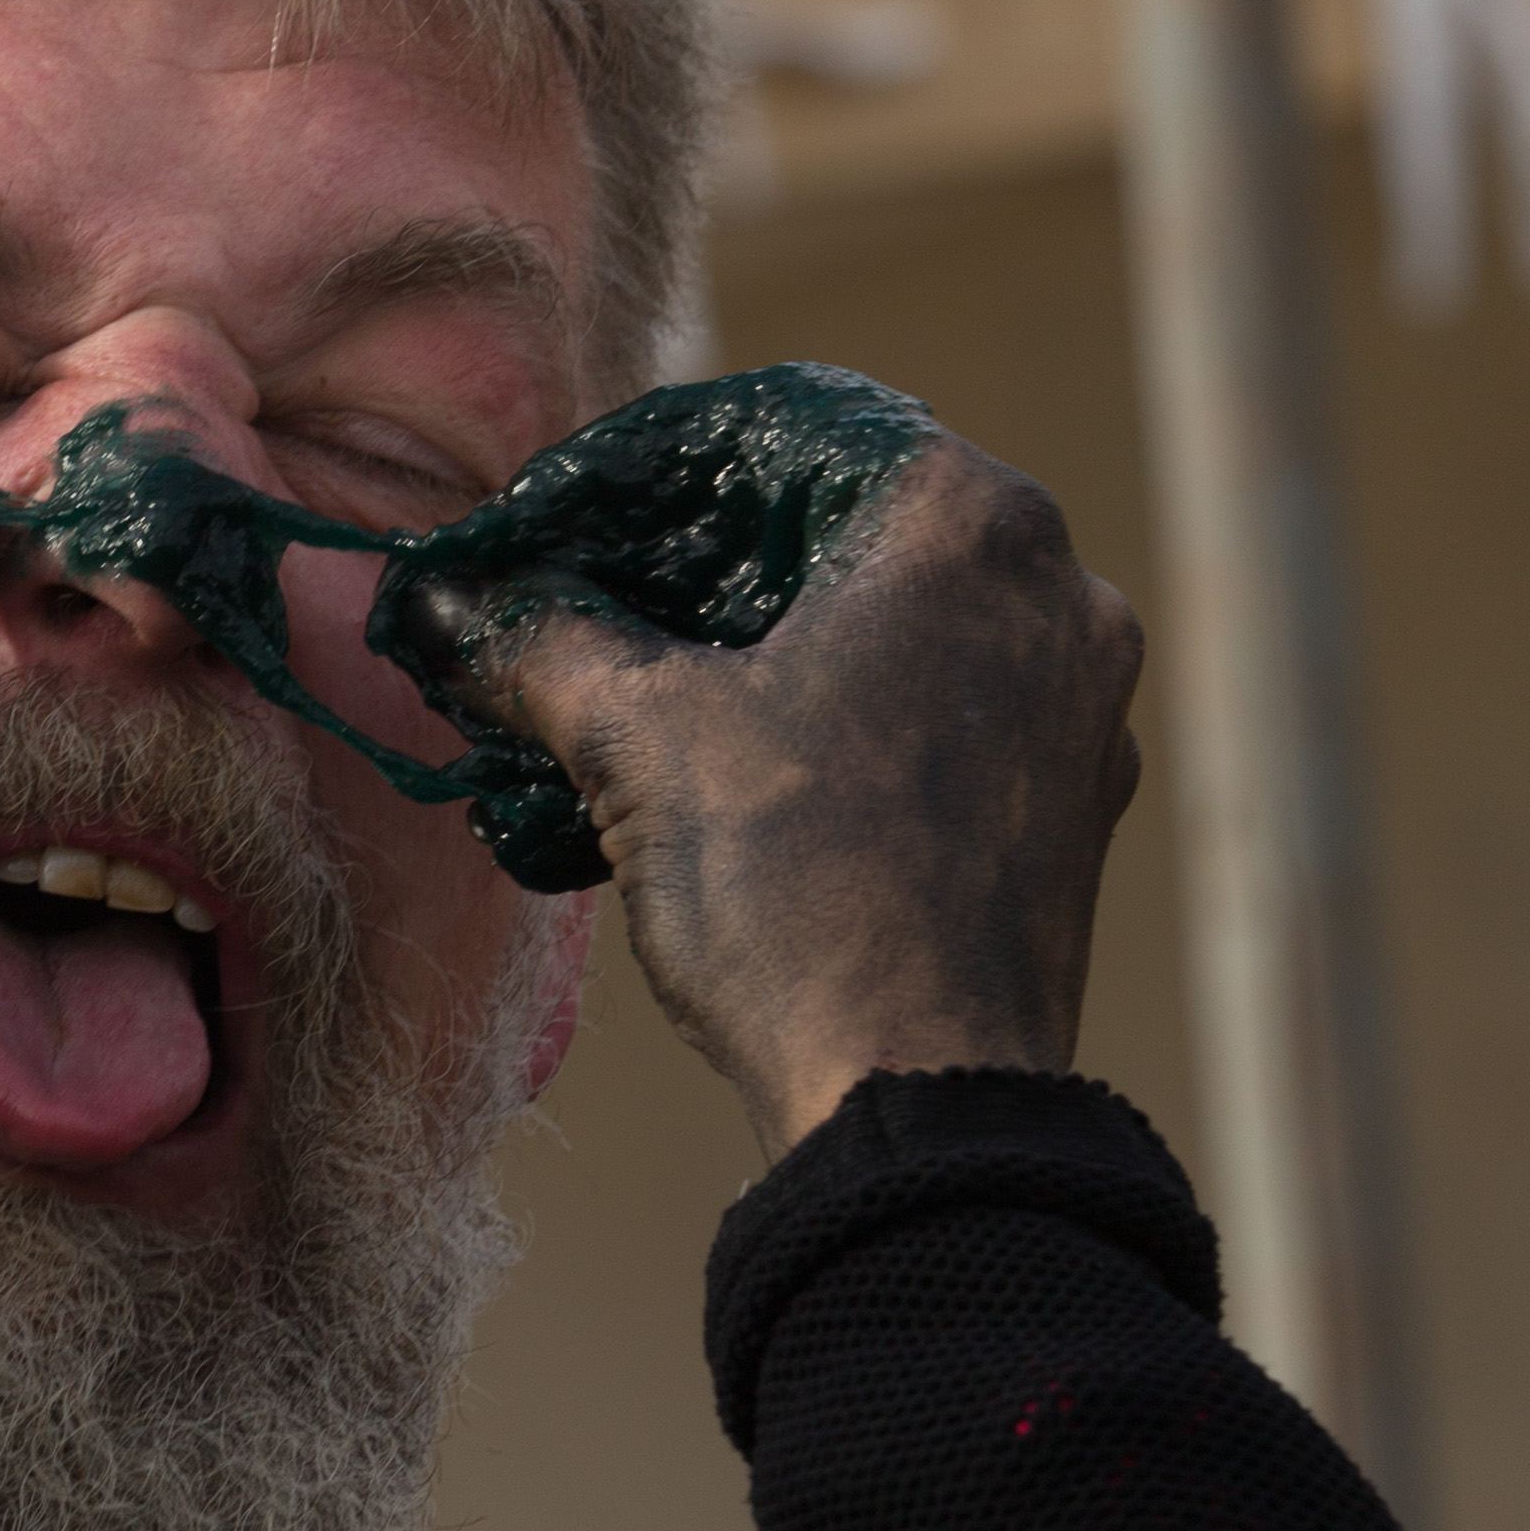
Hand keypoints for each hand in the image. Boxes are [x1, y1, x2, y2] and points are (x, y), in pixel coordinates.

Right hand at [399, 430, 1143, 1160]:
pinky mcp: (1076, 809)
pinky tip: (747, 790)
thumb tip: (448, 603)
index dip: (653, 472)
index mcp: (971, 519)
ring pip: (899, 634)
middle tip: (594, 615)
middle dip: (709, 574)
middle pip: (846, 535)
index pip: (786, 431)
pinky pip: (943, 727)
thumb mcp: (638, 737)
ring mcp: (1082, 706)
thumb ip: (540, 641)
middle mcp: (1058, 588)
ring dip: (777, 658)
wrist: (922, 1099)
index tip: (563, 525)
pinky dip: (847, 734)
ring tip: (655, 713)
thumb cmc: (797, 888)